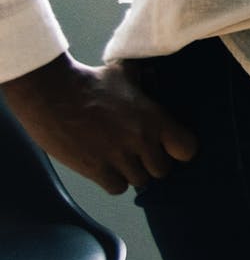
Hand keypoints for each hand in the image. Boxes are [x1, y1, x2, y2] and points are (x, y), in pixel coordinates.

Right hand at [2, 53, 196, 194]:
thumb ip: (145, 78)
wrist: (53, 94)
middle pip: (162, 170)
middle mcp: (141, 140)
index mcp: (155, 118)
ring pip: (139, 181)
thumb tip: (154, 70)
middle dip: (153, 163)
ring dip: (133, 172)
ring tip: (122, 158)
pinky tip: (107, 166)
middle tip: (142, 153)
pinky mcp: (95, 169)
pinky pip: (116, 188)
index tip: (170, 146)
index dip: (180, 150)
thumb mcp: (126, 74)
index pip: (187, 148)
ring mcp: (119, 157)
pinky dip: (114, 181)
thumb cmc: (90, 81)